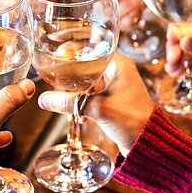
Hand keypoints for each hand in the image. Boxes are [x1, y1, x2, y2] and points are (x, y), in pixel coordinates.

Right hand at [38, 54, 153, 155]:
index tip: (56, 53)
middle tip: (54, 78)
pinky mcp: (112, 101)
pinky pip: (91, 96)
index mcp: (118, 64)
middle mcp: (117, 71)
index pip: (90, 47)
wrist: (147, 144)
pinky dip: (82, 103)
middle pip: (86, 66)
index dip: (72, 50)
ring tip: (64, 101)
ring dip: (75, 93)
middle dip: (70, 76)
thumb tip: (44, 99)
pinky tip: (77, 115)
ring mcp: (115, 86)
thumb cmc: (132, 120)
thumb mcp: (97, 108)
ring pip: (87, 82)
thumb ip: (69, 102)